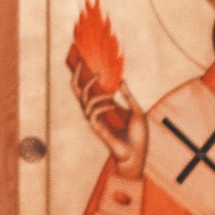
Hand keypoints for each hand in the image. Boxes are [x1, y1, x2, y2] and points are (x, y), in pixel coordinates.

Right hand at [69, 61, 143, 175]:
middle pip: (78, 90)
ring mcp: (95, 119)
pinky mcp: (96, 128)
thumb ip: (128, 95)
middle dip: (76, 76)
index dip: (85, 75)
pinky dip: (102, 106)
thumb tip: (121, 80)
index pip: (90, 88)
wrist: (137, 154)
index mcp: (105, 105)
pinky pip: (92, 112)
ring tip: (110, 91)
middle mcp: (96, 110)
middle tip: (79, 63)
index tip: (84, 59)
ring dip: (96, 91)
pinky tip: (113, 105)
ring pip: (84, 100)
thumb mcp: (136, 110)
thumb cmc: (138, 135)